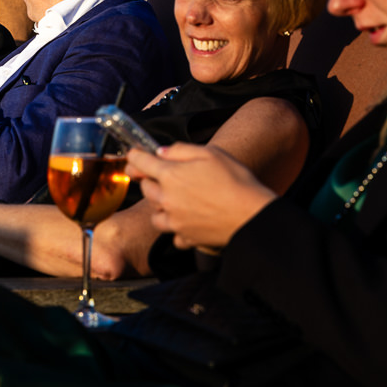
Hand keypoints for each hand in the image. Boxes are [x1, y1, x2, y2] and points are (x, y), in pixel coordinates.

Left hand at [127, 143, 276, 249]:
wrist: (252, 215)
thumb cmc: (235, 180)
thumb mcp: (211, 153)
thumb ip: (181, 150)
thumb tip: (162, 152)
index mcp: (171, 175)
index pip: (141, 162)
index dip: (135, 156)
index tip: (133, 155)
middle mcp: (167, 199)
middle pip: (145, 189)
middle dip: (150, 180)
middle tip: (164, 176)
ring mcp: (174, 221)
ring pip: (154, 213)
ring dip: (160, 206)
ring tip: (175, 201)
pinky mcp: (185, 237)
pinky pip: (172, 235)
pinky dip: (176, 230)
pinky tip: (187, 222)